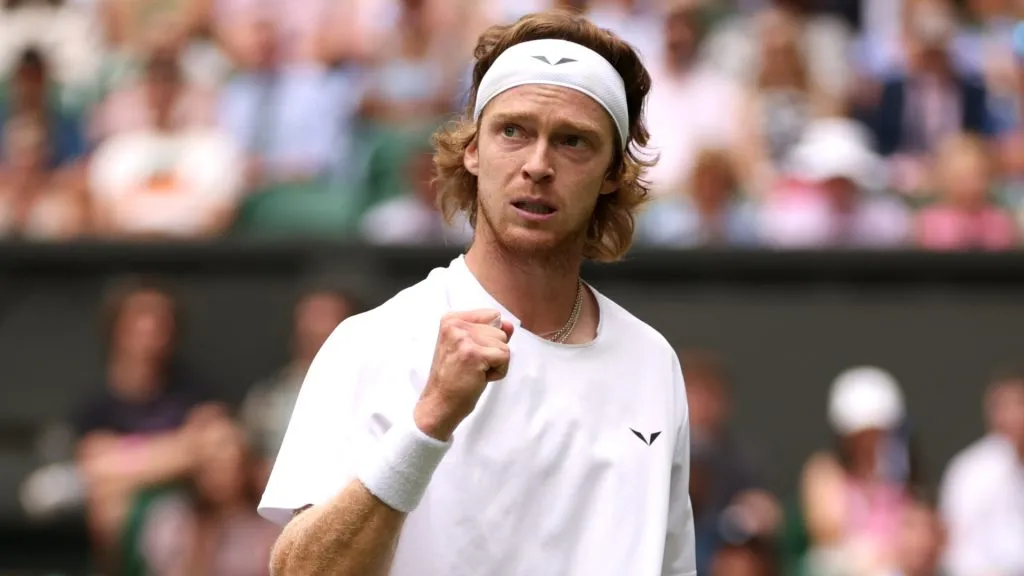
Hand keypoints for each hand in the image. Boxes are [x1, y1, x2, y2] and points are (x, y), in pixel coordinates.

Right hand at [414, 309, 513, 440]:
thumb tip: (510, 325)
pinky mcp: (474, 353)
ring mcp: (463, 338)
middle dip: (493, 351)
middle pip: (499, 331)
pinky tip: (479, 377)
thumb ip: (490, 333)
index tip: (471, 353)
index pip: (492, 316)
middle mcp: (455, 324)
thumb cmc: (454, 378)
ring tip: (475, 371)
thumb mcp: (470, 348)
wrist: (439, 403)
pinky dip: (498, 372)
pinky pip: (504, 357)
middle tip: (471, 366)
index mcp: (451, 319)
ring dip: (495, 363)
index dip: (490, 337)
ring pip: (504, 344)